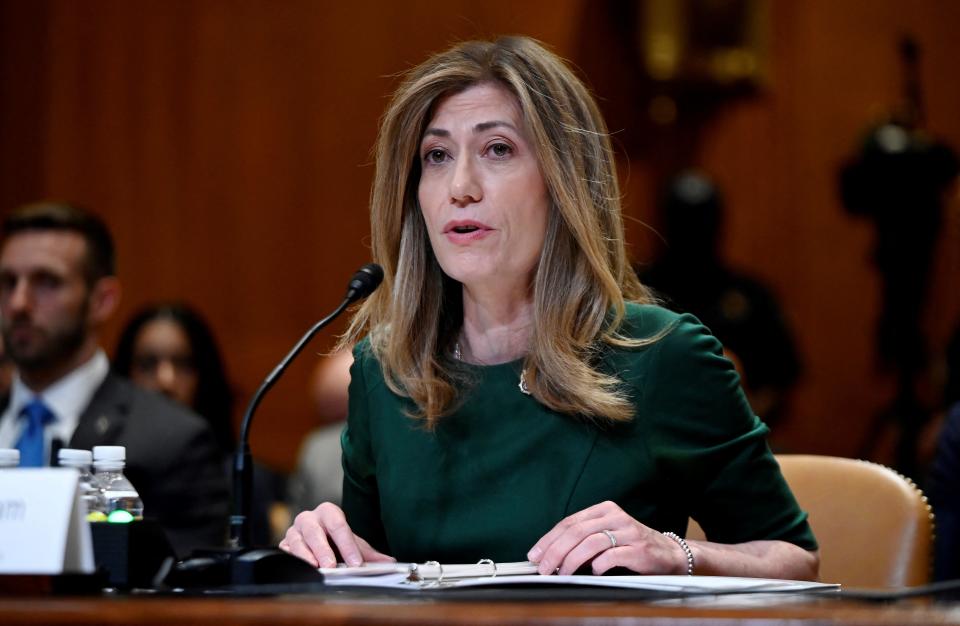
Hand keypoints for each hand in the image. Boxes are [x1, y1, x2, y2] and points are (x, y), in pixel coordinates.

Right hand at [278, 502, 394, 567]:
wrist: (315, 539)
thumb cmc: (334, 540)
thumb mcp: (352, 544)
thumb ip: (369, 553)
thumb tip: (389, 562)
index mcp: (328, 512)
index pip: (338, 525)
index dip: (347, 544)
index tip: (356, 562)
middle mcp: (309, 519)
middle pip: (315, 531)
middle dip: (323, 549)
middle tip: (332, 565)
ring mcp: (293, 531)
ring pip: (296, 541)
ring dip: (305, 555)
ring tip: (315, 567)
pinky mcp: (283, 545)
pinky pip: (284, 552)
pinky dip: (291, 560)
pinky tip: (299, 570)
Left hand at [526, 501, 688, 575]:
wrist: (669, 554)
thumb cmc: (632, 546)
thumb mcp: (606, 536)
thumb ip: (583, 540)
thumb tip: (550, 555)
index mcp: (604, 509)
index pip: (570, 522)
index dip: (549, 539)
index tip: (535, 554)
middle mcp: (615, 517)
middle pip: (577, 531)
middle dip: (555, 551)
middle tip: (543, 567)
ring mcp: (628, 532)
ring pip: (591, 543)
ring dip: (571, 561)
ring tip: (561, 574)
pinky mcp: (639, 549)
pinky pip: (611, 556)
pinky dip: (598, 565)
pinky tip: (592, 573)